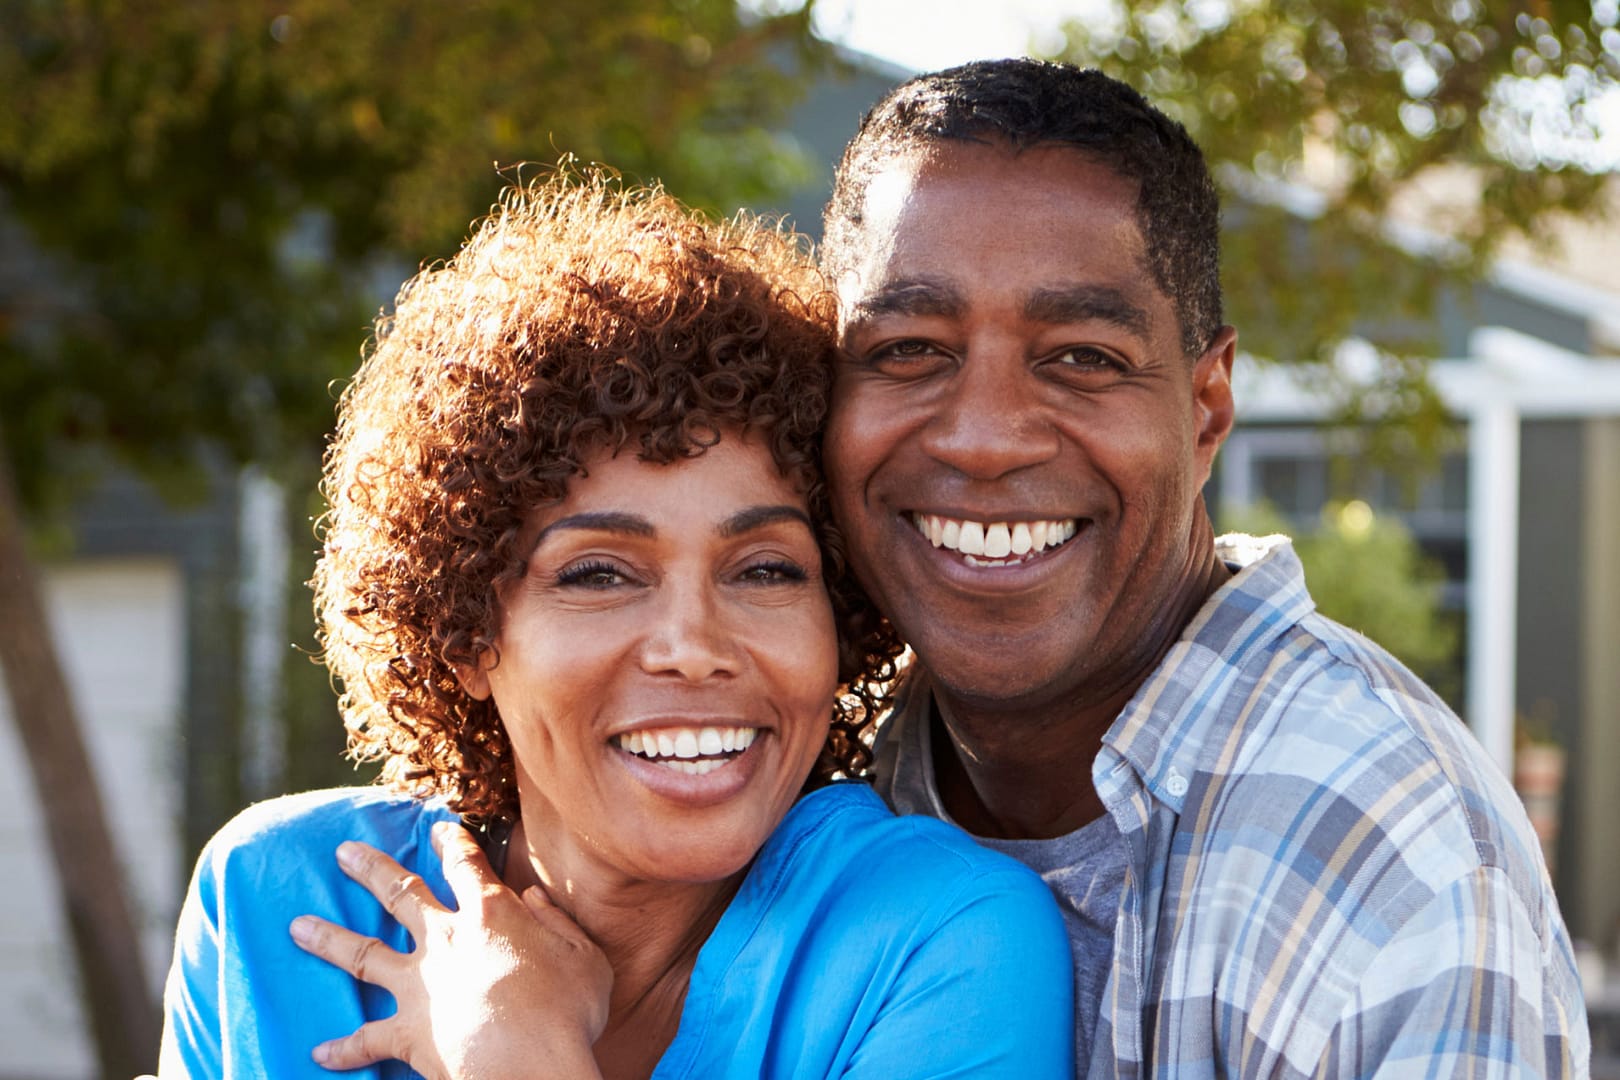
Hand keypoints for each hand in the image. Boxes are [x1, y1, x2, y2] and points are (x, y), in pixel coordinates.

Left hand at [289, 821, 610, 1079]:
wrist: (528, 1063)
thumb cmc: (567, 1010)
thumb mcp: (584, 956)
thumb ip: (558, 922)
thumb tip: (534, 899)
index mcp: (492, 914)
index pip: (466, 865)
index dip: (454, 842)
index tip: (439, 826)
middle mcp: (445, 940)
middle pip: (400, 893)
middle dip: (369, 868)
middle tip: (343, 851)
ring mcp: (420, 986)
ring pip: (363, 954)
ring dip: (328, 939)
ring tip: (296, 926)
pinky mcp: (406, 1032)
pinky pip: (366, 1038)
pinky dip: (343, 1048)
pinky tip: (319, 1053)